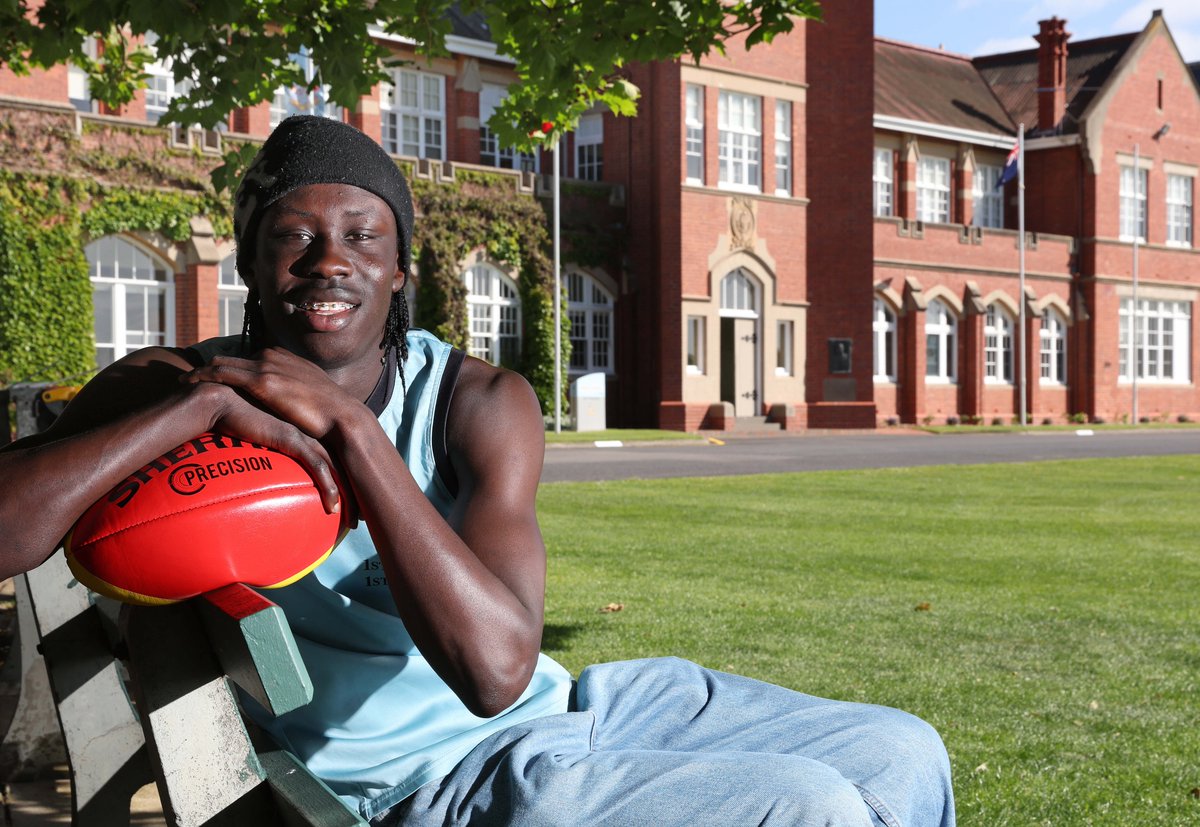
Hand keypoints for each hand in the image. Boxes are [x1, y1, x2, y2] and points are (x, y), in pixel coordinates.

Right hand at [182, 379, 347, 515]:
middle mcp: (311, 431)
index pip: (337, 457)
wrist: (222, 400)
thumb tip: (262, 478)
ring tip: (354, 520)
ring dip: (348, 495)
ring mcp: (304, 435)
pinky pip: (318, 467)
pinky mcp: (293, 439)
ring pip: (336, 469)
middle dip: (356, 491)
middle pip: (344, 464)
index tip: (355, 501)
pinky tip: (333, 507)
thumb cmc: (236, 419)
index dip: (348, 478)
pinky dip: (328, 487)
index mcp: (307, 430)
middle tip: (362, 516)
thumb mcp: (260, 439)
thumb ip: (268, 452)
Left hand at [183, 348, 361, 439]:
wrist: (342, 417)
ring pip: (223, 364)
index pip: (250, 360)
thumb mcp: (311, 396)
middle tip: (191, 377)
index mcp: (285, 359)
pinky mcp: (262, 381)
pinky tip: (188, 383)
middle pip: (233, 360)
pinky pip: (223, 375)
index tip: (216, 377)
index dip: (232, 369)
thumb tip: (289, 409)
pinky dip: (203, 376)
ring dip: (201, 371)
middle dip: (211, 367)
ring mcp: (267, 367)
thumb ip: (295, 395)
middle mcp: (274, 356)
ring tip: (183, 381)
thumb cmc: (330, 415)